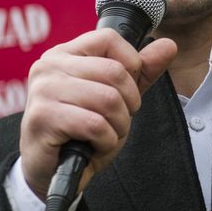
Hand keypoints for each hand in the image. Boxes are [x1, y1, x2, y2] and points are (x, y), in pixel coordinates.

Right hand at [19, 29, 176, 199]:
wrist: (54, 172)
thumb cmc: (82, 131)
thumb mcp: (117, 97)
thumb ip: (142, 72)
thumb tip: (169, 45)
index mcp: (64, 54)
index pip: (109, 38)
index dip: (130, 67)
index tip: (124, 92)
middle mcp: (49, 66)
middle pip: (115, 71)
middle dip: (128, 103)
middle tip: (114, 120)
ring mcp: (43, 91)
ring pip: (109, 99)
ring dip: (118, 125)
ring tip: (103, 134)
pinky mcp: (43, 118)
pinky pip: (95, 124)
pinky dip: (106, 140)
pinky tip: (93, 146)